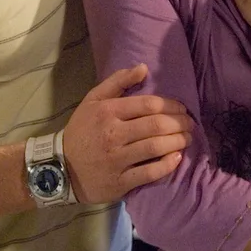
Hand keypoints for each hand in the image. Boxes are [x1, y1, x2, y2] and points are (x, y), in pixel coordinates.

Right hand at [62, 64, 192, 203]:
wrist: (60, 167)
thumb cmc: (81, 130)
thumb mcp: (93, 99)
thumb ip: (118, 81)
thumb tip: (144, 68)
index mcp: (108, 111)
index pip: (149, 104)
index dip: (172, 105)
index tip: (182, 108)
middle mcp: (114, 134)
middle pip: (156, 126)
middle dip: (180, 123)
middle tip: (190, 124)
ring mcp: (117, 159)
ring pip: (156, 147)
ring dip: (178, 142)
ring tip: (188, 138)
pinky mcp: (120, 182)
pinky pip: (150, 173)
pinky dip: (168, 165)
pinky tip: (177, 158)